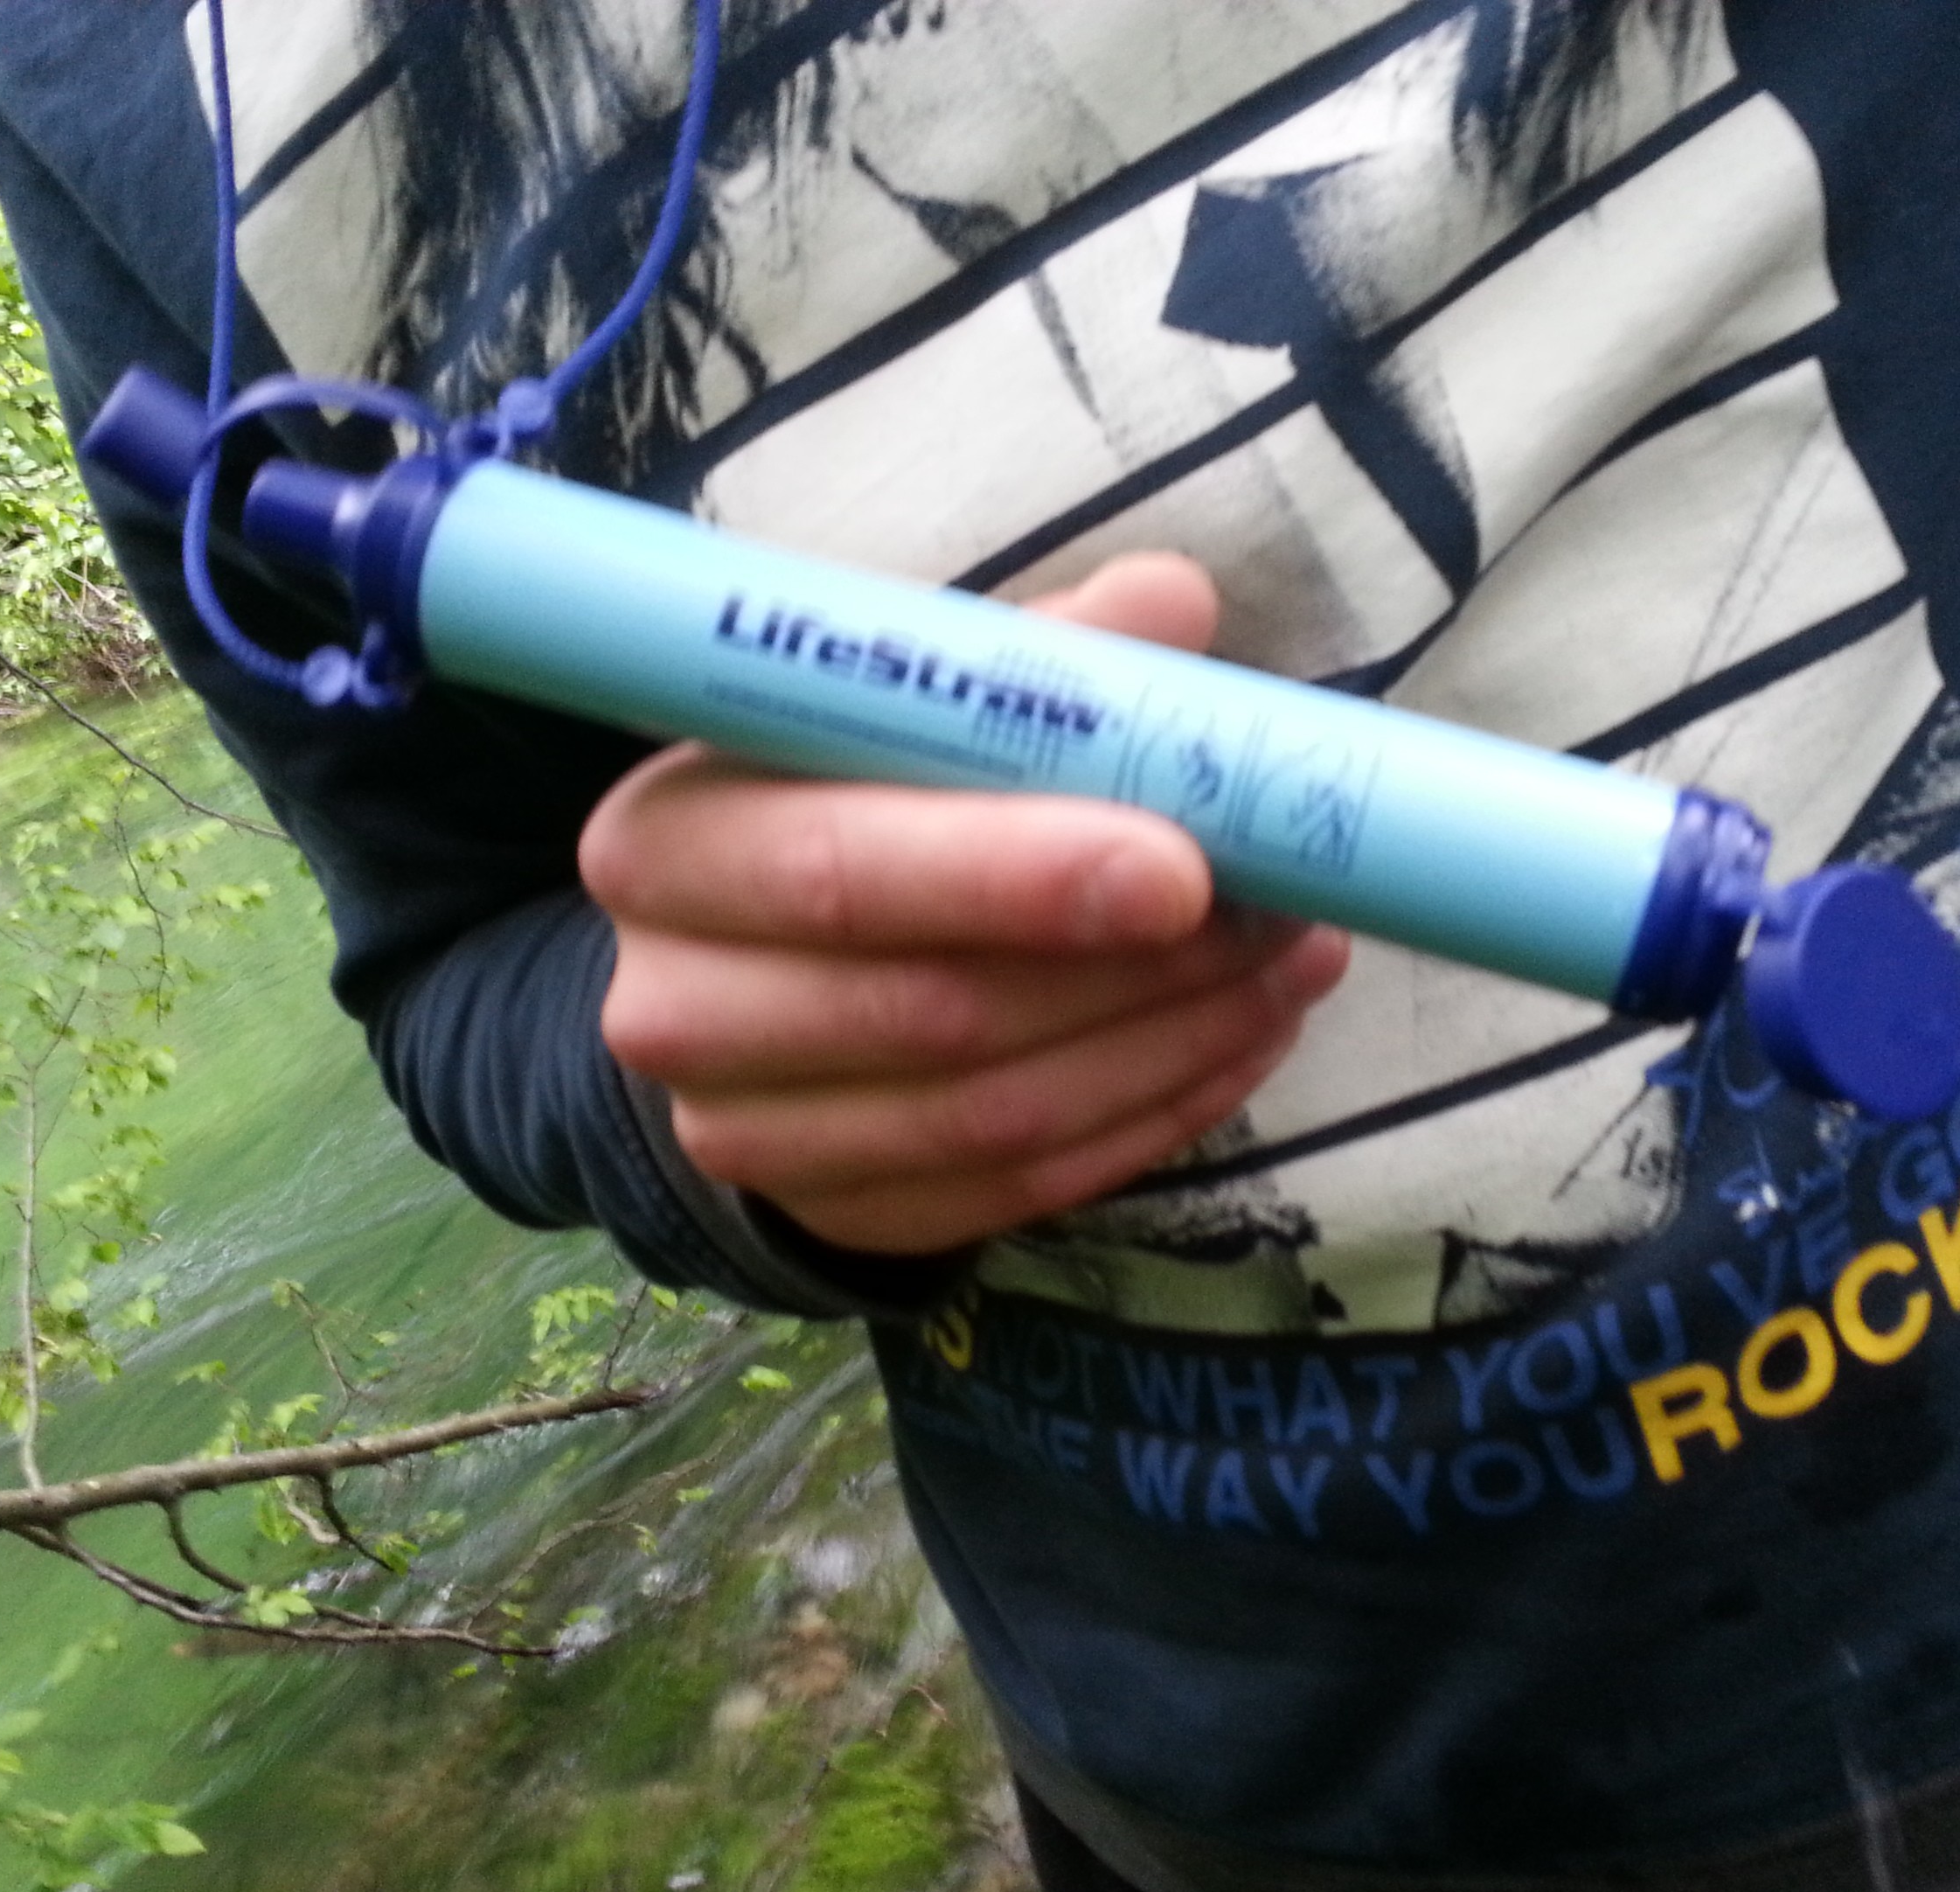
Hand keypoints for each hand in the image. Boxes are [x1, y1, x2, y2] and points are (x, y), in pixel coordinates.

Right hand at [579, 553, 1348, 1258]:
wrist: (759, 966)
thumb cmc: (854, 800)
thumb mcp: (906, 702)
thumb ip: (1027, 657)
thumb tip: (1167, 604)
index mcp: (668, 842)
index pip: (837, 870)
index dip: (1010, 873)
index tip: (1179, 866)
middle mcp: (671, 1003)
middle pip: (931, 1012)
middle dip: (1135, 968)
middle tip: (1282, 912)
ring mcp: (742, 1135)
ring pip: (994, 1116)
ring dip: (1173, 1044)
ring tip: (1291, 967)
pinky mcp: (834, 1218)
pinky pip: (1020, 1190)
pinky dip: (1152, 1118)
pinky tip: (1239, 1042)